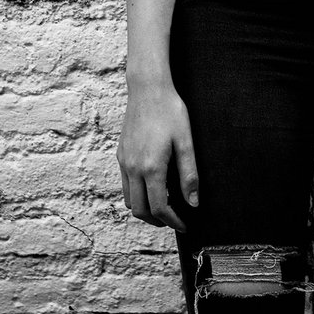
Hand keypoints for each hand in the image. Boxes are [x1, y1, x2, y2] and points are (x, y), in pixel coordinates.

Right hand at [116, 78, 198, 232]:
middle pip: (139, 210)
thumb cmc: (170, 112)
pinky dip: (137, 194)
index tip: (184, 225)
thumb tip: (193, 203)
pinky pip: (125, 184)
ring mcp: (124, 162)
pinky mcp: (120, 154)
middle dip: (157, 221)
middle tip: (174, 221)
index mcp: (151, 168)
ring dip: (144, 209)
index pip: (159, 207)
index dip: (173, 221)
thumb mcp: (186, 141)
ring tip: (163, 206)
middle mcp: (133, 168)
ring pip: (128, 199)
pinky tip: (152, 186)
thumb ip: (189, 174)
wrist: (147, 89)